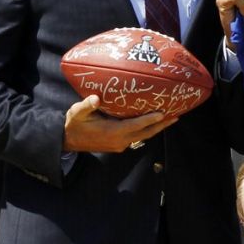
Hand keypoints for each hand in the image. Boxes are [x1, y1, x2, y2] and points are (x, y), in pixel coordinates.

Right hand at [62, 95, 176, 152]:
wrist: (67, 140)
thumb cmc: (74, 123)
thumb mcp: (77, 112)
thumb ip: (86, 105)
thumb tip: (95, 99)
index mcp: (112, 132)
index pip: (135, 126)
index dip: (149, 119)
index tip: (163, 113)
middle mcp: (119, 141)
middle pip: (145, 133)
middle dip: (161, 125)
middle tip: (176, 115)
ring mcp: (120, 144)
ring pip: (143, 136)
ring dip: (157, 128)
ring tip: (172, 118)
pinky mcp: (119, 145)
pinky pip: (138, 137)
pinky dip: (148, 130)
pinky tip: (155, 122)